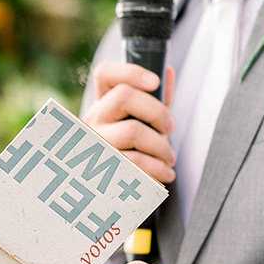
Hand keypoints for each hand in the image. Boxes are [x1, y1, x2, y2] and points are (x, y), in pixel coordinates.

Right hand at [82, 63, 176, 182]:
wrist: (110, 191)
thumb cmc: (129, 151)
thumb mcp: (139, 123)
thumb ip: (155, 99)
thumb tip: (167, 71)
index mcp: (103, 104)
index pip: (106, 74)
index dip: (130, 72)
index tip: (155, 82)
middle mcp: (94, 119)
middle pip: (124, 96)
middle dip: (157, 111)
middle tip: (169, 127)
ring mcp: (95, 142)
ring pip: (133, 130)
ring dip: (161, 146)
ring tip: (168, 158)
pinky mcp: (101, 166)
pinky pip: (134, 161)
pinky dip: (157, 169)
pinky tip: (163, 174)